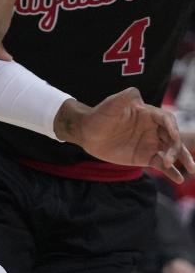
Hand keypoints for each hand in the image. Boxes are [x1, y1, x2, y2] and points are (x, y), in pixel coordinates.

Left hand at [55, 89, 194, 182]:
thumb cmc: (100, 115)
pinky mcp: (145, 157)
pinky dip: (171, 171)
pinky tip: (179, 179)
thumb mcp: (112, 104)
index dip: (172, 127)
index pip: (167, 120)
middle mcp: (154, 129)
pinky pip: (161, 164)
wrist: (88, 133)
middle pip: (173, 137)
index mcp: (149, 114)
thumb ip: (125, 97)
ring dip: (181, 159)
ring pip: (171, 151)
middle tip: (170, 159)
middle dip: (177, 148)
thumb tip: (135, 94)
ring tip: (190, 170)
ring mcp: (151, 143)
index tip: (173, 137)